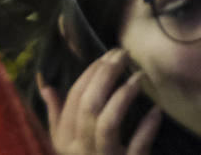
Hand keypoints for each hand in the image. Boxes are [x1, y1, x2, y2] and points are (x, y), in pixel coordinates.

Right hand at [38, 50, 161, 154]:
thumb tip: (44, 83)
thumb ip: (56, 115)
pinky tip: (156, 111)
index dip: (90, 73)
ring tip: (139, 77)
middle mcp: (80, 151)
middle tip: (123, 55)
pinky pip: (136, 147)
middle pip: (89, 106)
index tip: (107, 56)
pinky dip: (147, 128)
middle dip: (106, 76)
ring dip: (123, 97)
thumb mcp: (64, 145)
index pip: (73, 99)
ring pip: (108, 124)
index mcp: (64, 141)